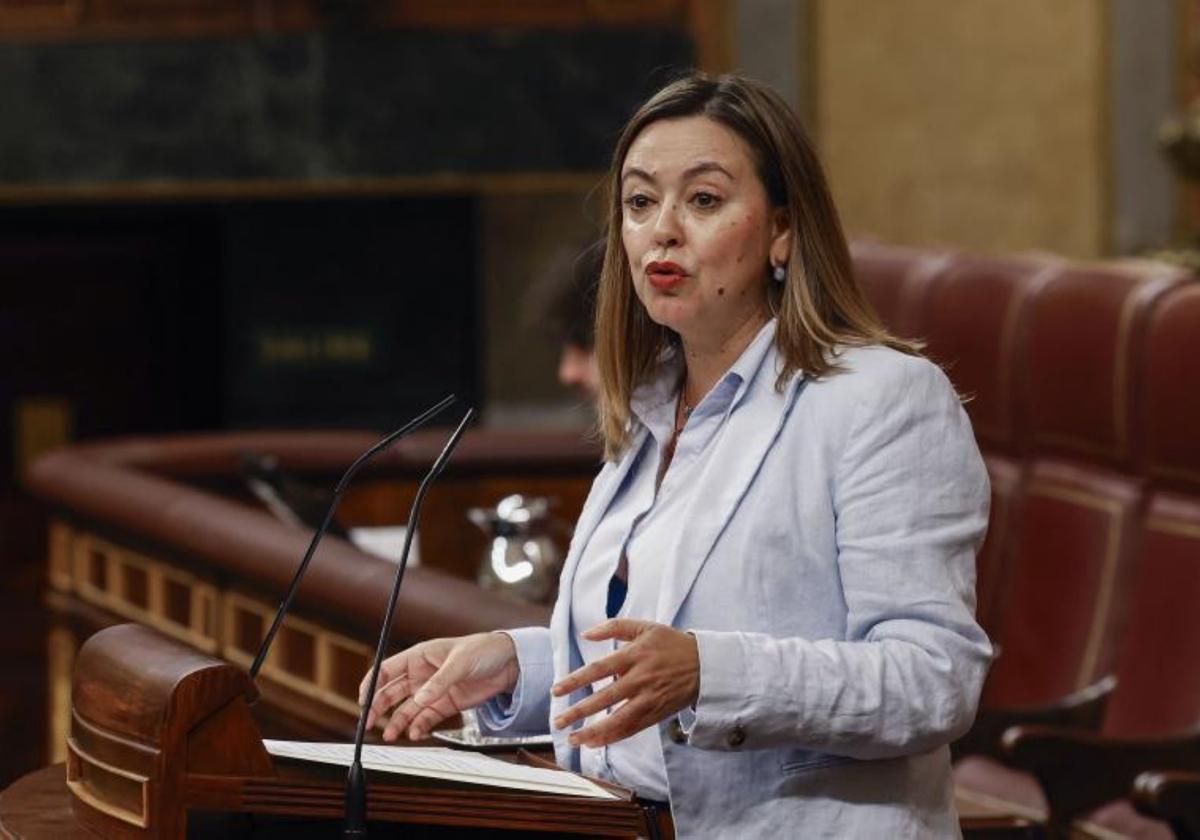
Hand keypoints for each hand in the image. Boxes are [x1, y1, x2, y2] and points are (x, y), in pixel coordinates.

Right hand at [359, 632, 518, 741]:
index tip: (363, 700)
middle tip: (370, 723)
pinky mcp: (444, 704)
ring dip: (397, 721)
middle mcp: (421, 674)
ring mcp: (431, 691)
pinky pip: (425, 718)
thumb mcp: (460, 662)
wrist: (508, 663)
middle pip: (391, 692)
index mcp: (419, 656)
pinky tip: (414, 734)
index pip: (386, 670)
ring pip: (406, 708)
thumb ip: (439, 682)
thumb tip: (420, 698)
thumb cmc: (482, 650)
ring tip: (391, 735)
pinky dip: (418, 727)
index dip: (371, 684)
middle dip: (378, 708)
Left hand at [551, 619, 698, 747]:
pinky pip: (632, 728)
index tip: (556, 690)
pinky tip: (595, 742)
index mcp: (635, 656)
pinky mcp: (657, 714)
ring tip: (574, 739)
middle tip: (558, 721)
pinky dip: (614, 737)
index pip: (599, 669)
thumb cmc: (672, 644)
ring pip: (619, 720)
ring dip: (594, 731)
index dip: (576, 680)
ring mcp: (649, 699)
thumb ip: (614, 627)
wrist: (706, 665)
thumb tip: (586, 633)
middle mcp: (640, 679)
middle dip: (579, 711)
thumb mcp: (646, 627)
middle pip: (605, 698)